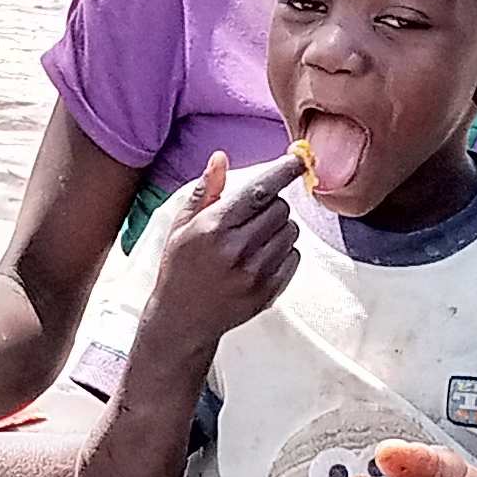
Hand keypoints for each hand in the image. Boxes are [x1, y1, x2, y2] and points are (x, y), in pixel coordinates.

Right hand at [137, 152, 302, 360]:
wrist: (181, 320)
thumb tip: (220, 157)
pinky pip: (294, 257)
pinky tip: (260, 258)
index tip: (297, 161)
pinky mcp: (267, 292)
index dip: (283, 171)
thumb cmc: (180, 267)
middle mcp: (236, 249)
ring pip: (290, 232)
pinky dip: (284, 252)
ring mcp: (254, 273)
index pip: (260, 190)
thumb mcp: (182, 225)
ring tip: (254, 239)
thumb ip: (205, 190)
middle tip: (253, 216)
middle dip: (272, 205)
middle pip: (280, 209)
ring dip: (279, 228)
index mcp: (213, 227)